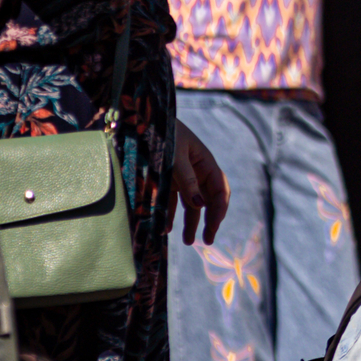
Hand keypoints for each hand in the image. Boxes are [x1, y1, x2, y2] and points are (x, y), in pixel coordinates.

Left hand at [172, 122, 229, 244]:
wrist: (141, 119)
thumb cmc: (161, 133)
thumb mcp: (174, 157)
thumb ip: (187, 180)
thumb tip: (200, 205)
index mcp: (205, 162)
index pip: (219, 190)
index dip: (219, 210)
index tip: (212, 227)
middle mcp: (197, 170)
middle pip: (208, 199)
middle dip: (209, 220)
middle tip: (208, 239)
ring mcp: (182, 175)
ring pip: (190, 203)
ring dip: (190, 222)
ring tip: (188, 242)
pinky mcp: (166, 178)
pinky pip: (171, 200)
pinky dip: (169, 214)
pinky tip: (165, 229)